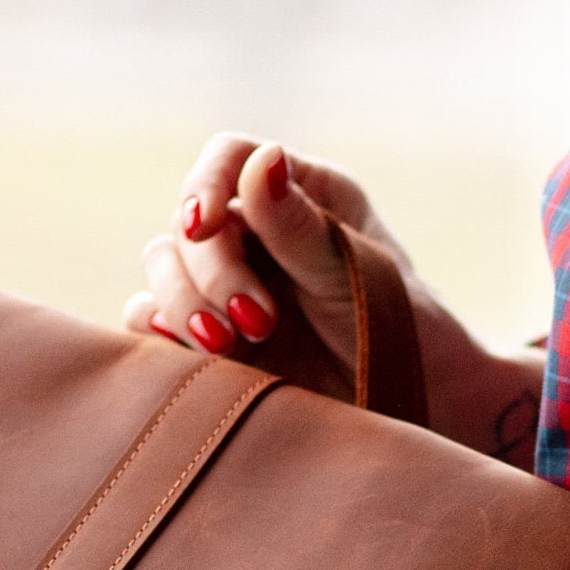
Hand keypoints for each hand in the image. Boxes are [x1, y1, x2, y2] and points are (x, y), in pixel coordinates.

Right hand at [121, 132, 543, 465]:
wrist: (416, 410)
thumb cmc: (401, 331)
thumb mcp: (353, 275)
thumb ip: (301, 226)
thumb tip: (261, 160)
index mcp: (302, 194)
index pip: (230, 158)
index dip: (205, 184)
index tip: (201, 226)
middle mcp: (257, 231)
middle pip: (190, 226)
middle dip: (212, 275)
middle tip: (258, 325)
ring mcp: (228, 284)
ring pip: (163, 272)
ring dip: (181, 307)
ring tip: (229, 349)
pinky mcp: (209, 337)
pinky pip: (152, 323)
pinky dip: (159, 336)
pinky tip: (198, 358)